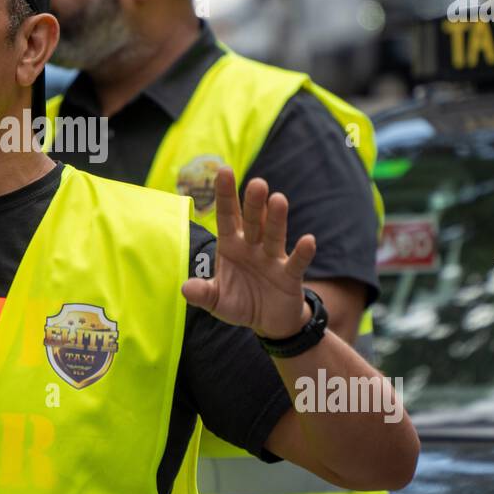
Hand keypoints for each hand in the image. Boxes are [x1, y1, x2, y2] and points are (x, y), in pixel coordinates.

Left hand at [181, 166, 316, 339]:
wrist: (268, 323)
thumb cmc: (240, 302)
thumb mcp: (217, 301)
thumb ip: (203, 293)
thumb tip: (185, 287)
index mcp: (231, 246)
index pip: (227, 217)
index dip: (225, 195)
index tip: (224, 170)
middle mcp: (252, 246)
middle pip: (253, 221)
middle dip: (254, 203)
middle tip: (256, 183)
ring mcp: (272, 259)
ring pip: (274, 235)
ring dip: (276, 219)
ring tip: (278, 199)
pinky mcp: (290, 276)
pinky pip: (296, 263)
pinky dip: (303, 253)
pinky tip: (308, 240)